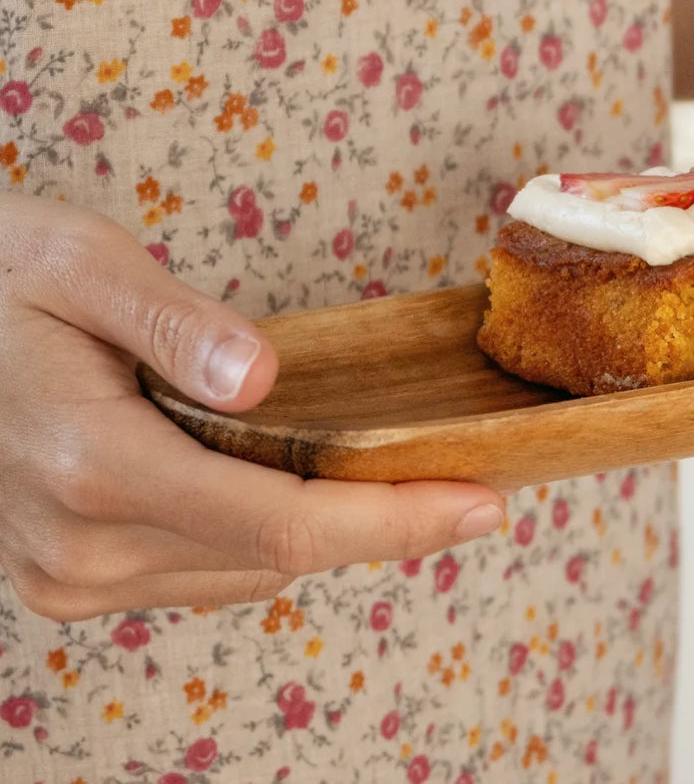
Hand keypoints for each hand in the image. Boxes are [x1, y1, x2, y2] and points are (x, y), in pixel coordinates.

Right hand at [0, 193, 506, 619]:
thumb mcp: (82, 264)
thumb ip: (177, 324)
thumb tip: (267, 379)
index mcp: (93, 464)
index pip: (282, 524)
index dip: (394, 521)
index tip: (483, 504)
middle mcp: (78, 545)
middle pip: (274, 560)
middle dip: (378, 523)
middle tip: (465, 476)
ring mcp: (64, 574)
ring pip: (239, 575)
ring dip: (320, 530)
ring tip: (389, 471)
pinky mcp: (61, 578)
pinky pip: (196, 573)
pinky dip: (258, 536)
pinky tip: (290, 480)